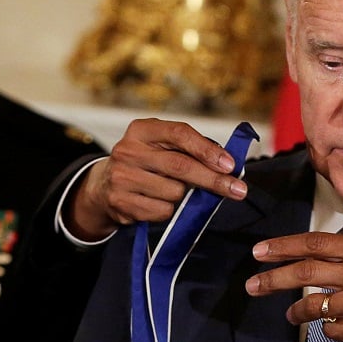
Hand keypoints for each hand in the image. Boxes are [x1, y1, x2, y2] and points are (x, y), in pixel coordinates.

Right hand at [66, 118, 247, 239]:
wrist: (104, 186)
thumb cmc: (147, 163)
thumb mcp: (162, 146)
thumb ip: (190, 150)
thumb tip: (228, 165)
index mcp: (142, 130)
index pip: (180, 134)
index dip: (208, 150)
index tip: (230, 164)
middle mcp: (128, 150)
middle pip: (181, 166)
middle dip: (214, 180)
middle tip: (238, 190)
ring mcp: (121, 177)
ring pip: (174, 192)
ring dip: (185, 197)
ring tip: (172, 191)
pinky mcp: (120, 202)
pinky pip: (162, 211)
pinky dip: (169, 210)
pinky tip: (157, 202)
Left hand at [247, 232, 342, 341]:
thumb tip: (317, 264)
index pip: (317, 242)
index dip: (284, 247)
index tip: (259, 252)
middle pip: (306, 272)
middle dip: (273, 279)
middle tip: (252, 285)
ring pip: (316, 305)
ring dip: (297, 312)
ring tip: (291, 316)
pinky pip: (336, 332)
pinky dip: (330, 332)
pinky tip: (336, 330)